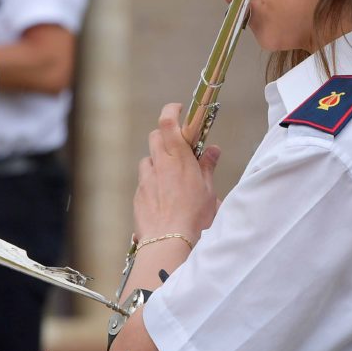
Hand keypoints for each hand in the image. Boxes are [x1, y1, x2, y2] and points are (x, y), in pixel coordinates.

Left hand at [134, 103, 220, 243]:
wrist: (168, 242)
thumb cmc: (193, 218)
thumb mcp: (209, 191)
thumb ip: (208, 167)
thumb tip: (212, 150)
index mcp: (179, 160)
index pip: (168, 123)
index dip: (171, 111)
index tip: (179, 108)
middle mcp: (159, 165)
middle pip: (156, 137)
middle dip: (167, 136)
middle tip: (182, 147)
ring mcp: (146, 180)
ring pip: (149, 159)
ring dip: (159, 161)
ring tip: (173, 175)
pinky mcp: (138, 195)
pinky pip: (145, 180)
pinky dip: (154, 181)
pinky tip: (165, 197)